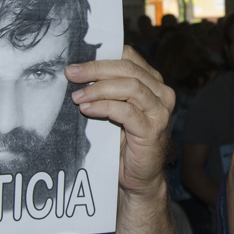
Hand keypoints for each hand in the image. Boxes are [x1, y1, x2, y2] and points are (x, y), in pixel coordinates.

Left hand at [67, 46, 175, 197]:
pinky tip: (86, 109)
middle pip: (127, 69)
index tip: (75, 63)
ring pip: (129, 87)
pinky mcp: (153, 130)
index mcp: (153, 82)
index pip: (128, 56)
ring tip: (77, 96)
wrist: (138, 177)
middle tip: (71, 74)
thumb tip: (77, 69)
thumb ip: (107, 88)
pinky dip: (103, 107)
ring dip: (98, 89)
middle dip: (95, 69)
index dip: (101, 57)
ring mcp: (160, 112)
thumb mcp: (115, 107)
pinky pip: (126, 111)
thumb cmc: (123, 141)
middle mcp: (162, 93)